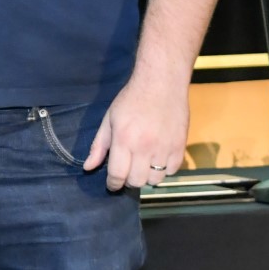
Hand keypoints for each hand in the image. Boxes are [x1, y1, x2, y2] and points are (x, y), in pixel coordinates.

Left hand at [83, 75, 189, 190]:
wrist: (161, 84)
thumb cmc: (131, 100)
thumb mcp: (109, 119)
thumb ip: (99, 146)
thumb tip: (88, 167)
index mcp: (124, 140)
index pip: (117, 175)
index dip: (113, 184)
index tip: (112, 185)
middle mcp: (144, 147)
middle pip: (137, 181)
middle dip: (128, 180)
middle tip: (127, 171)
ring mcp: (164, 148)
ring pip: (155, 180)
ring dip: (146, 176)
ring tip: (142, 164)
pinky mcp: (180, 147)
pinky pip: (172, 172)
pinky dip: (164, 170)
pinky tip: (157, 158)